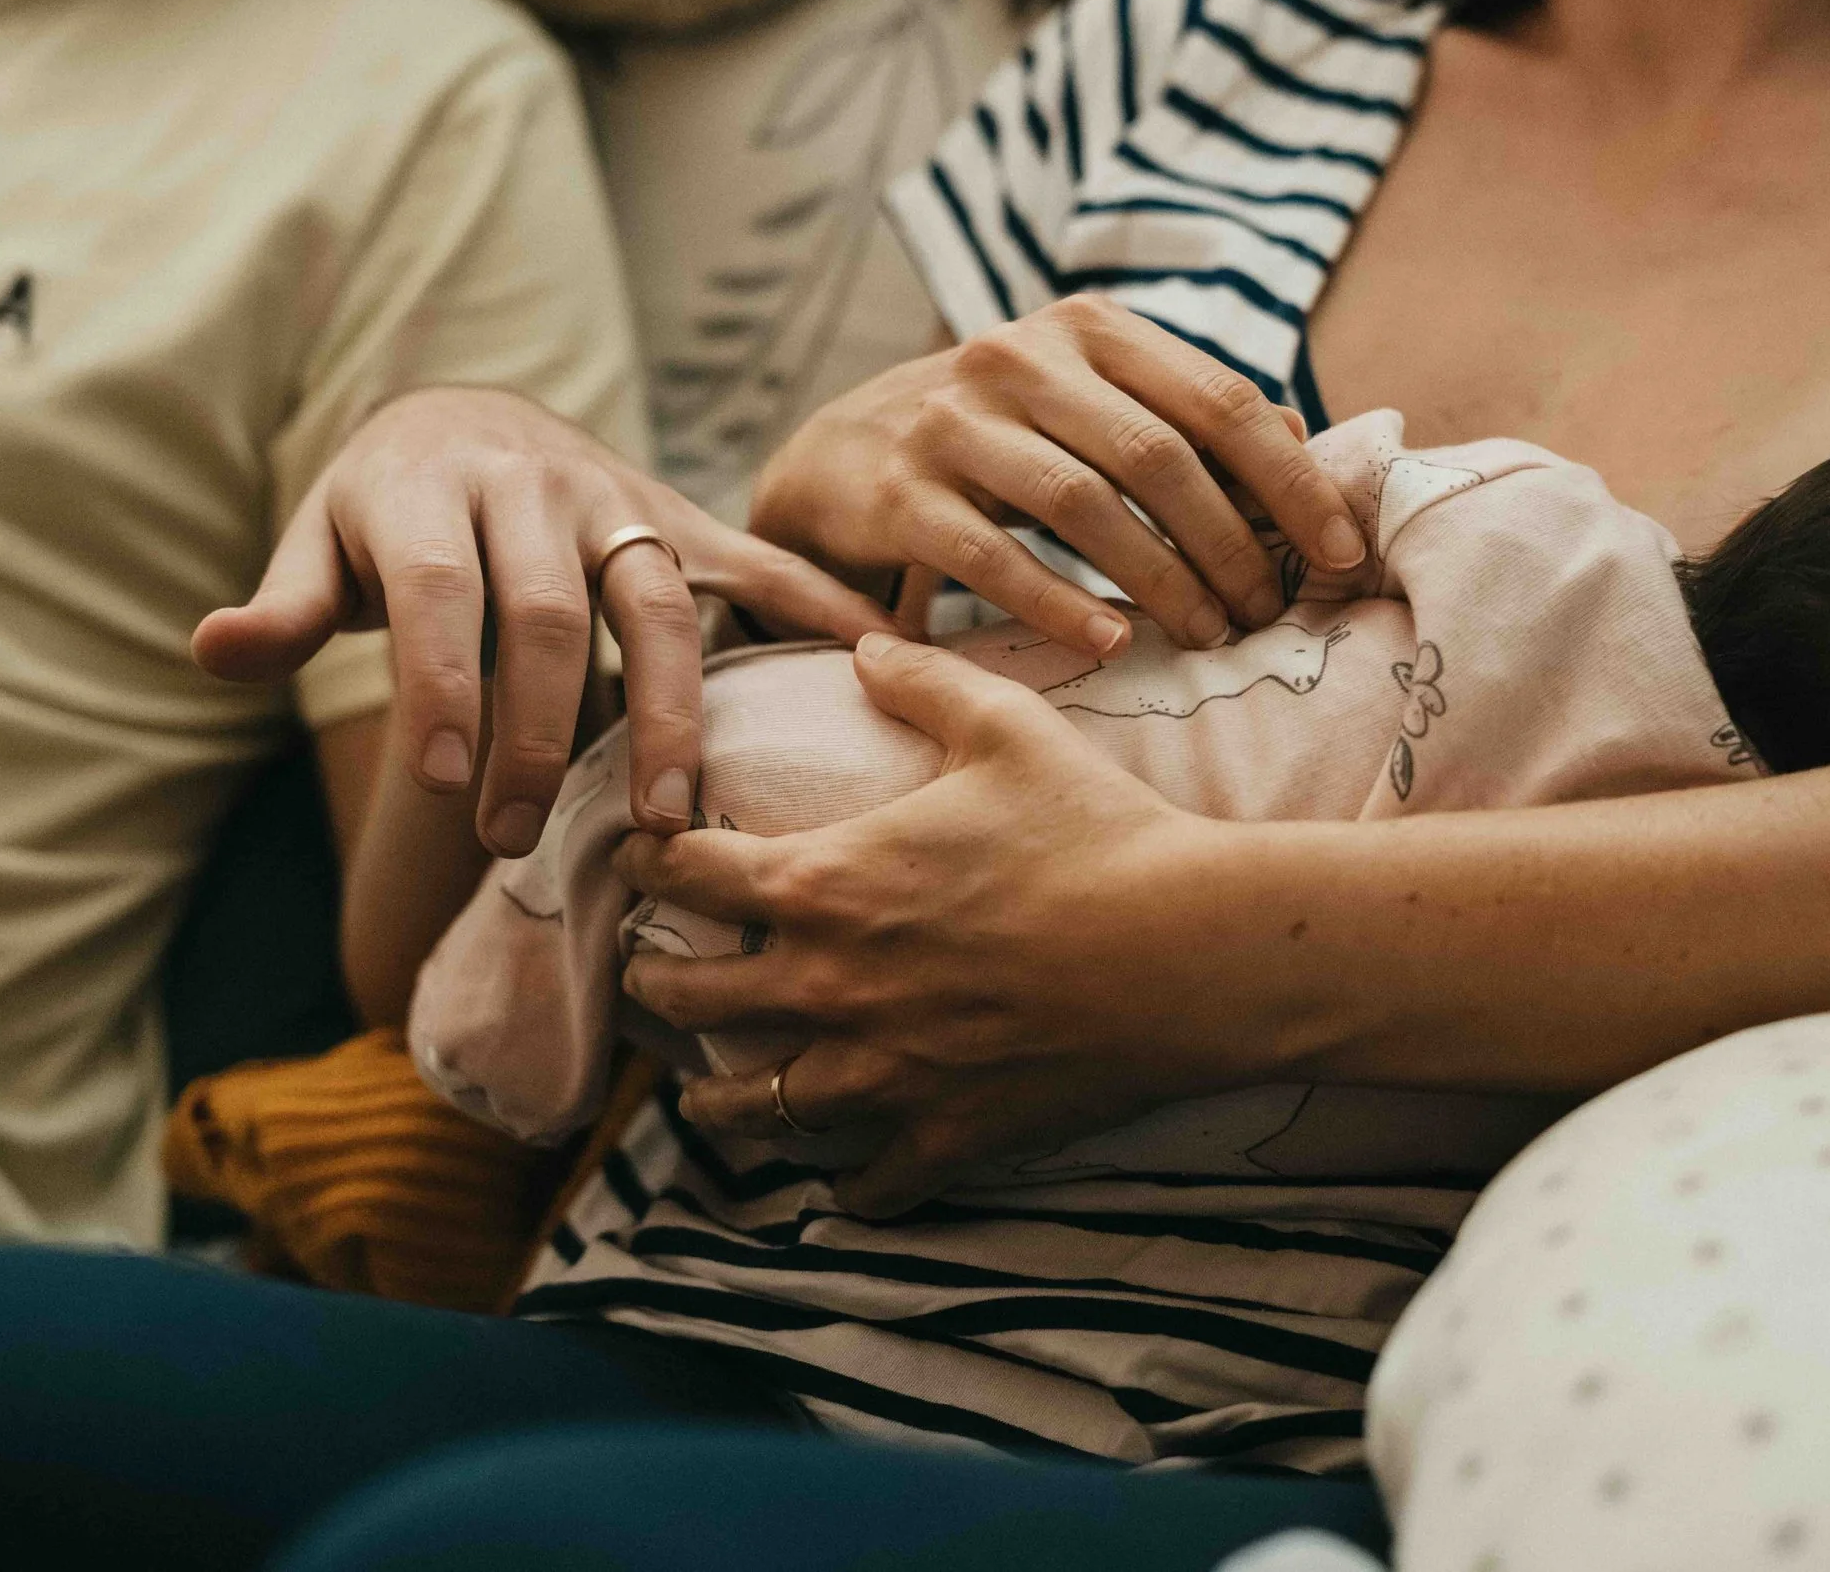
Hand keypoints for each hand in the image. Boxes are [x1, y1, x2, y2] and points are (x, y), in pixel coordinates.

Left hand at [192, 387, 896, 855]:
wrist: (468, 415)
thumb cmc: (386, 509)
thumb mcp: (321, 541)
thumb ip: (282, 604)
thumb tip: (209, 649)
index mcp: (429, 485)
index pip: (440, 587)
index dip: (447, 682)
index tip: (448, 785)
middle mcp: (531, 484)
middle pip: (551, 613)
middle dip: (540, 734)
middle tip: (517, 841)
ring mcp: (616, 499)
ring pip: (657, 605)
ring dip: (670, 714)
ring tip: (665, 816)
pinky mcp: (678, 518)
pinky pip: (752, 563)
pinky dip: (812, 606)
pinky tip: (869, 657)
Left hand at [614, 635, 1289, 1215]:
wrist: (1190, 950)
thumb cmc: (1098, 828)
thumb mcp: (1007, 726)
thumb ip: (923, 680)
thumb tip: (866, 646)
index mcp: (824, 884)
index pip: (685, 873)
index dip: (646, 858)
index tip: (639, 855)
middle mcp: (828, 987)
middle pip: (690, 998)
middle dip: (657, 982)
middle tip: (654, 974)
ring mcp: (882, 1073)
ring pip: (755, 1107)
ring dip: (718, 1100)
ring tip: (705, 1095)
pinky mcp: (944, 1133)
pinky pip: (868, 1183)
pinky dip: (849, 1184)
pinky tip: (844, 1179)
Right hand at [749, 295, 1366, 660]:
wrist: (834, 458)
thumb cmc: (996, 441)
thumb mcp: (1086, 406)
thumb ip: (1182, 416)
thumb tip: (1303, 441)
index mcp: (1086, 328)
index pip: (1218, 398)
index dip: (1291, 480)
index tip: (1342, 554)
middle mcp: (1017, 357)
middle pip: (1158, 455)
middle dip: (1231, 546)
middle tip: (1265, 616)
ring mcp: (952, 422)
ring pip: (1084, 506)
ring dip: (1160, 583)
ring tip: (1206, 637)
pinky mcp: (898, 492)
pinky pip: (994, 559)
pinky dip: (1060, 607)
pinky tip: (1110, 645)